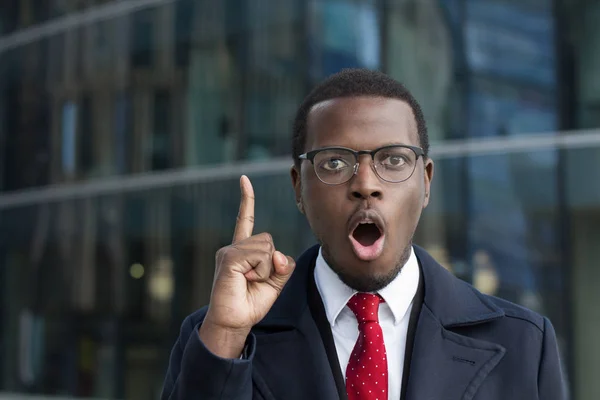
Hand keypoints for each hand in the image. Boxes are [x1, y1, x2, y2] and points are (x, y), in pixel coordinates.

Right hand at [199, 175, 295, 357]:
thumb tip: (278, 254)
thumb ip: (283, 265)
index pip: (244, 220)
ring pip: (266, 247)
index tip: (244, 179)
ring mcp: (230, 251)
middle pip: (269, 240)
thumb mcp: (275, 283)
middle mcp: (234, 247)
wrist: (234, 322)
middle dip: (272, 264)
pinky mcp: (229, 257)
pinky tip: (244, 280)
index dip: (246, 200)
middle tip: (255, 281)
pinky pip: (258, 255)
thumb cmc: (251, 303)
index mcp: (243, 250)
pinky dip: (259, 271)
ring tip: (249, 282)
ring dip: (265, 269)